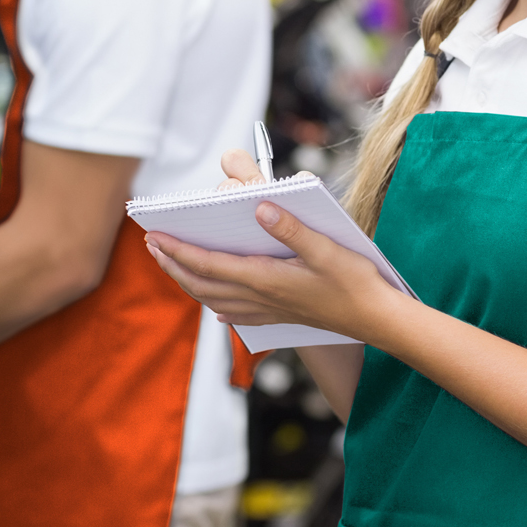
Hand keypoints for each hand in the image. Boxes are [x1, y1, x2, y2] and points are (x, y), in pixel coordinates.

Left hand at [145, 150, 398, 340]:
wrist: (375, 320)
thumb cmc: (355, 281)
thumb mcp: (327, 248)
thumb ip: (293, 228)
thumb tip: (259, 206)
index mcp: (266, 279)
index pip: (210, 264)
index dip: (179, 251)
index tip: (155, 236)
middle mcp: (260, 298)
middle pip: (202, 284)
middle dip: (173, 264)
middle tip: (151, 245)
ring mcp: (267, 311)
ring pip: (213, 300)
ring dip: (187, 281)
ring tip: (171, 265)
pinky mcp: (277, 317)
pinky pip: (233, 312)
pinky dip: (214, 302)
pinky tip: (213, 304)